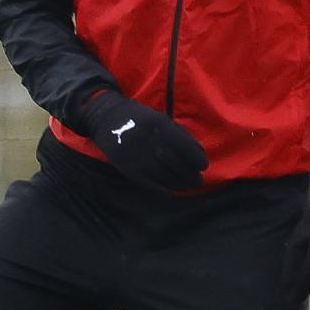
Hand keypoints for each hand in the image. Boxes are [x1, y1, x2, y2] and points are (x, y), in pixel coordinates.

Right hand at [82, 91, 208, 191]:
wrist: (106, 117)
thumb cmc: (139, 118)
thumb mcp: (159, 118)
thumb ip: (179, 133)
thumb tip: (199, 152)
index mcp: (158, 123)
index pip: (184, 146)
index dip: (196, 159)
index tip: (203, 166)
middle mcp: (147, 138)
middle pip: (175, 163)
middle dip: (190, 175)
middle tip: (198, 181)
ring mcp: (135, 154)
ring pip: (163, 175)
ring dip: (178, 184)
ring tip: (187, 187)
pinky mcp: (125, 166)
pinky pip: (147, 183)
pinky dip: (161, 189)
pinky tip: (169, 192)